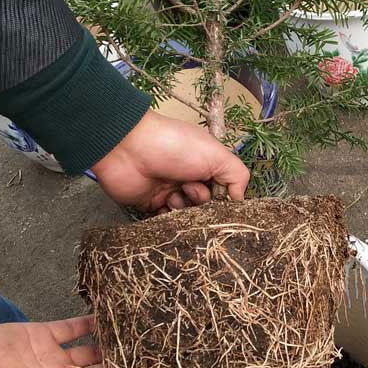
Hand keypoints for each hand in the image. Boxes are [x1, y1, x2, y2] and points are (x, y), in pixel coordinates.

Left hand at [91, 109, 249, 211]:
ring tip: (174, 195)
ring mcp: (170, 191)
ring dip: (185, 210)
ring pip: (188, 215)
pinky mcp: (150, 204)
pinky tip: (165, 207)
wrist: (128, 148)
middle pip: (207, 206)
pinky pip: (166, 221)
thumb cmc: (175, 146)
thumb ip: (237, 175)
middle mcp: (189, 177)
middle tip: (192, 191)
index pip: (224, 189)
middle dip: (203, 205)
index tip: (222, 201)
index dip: (225, 198)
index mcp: (205, 163)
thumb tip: (239, 199)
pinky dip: (169, 220)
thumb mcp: (216, 154)